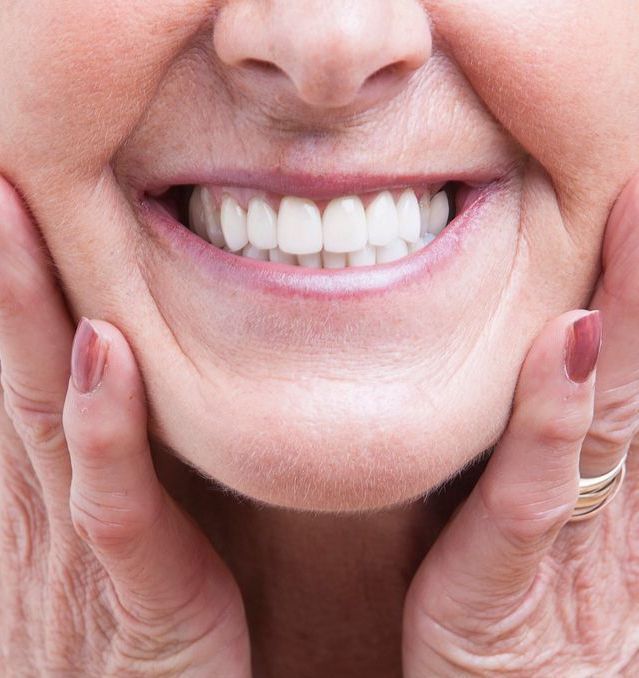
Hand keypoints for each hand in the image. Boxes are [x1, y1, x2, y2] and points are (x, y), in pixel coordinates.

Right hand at [0, 177, 250, 675]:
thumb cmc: (148, 628)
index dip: (11, 286)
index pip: (24, 366)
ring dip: (25, 312)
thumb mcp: (124, 533)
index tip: (9, 200)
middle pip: (17, 365)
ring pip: (43, 412)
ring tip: (14, 213)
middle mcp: (43, 506)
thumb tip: (118, 370)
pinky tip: (102, 350)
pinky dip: (102, 424)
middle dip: (1, 268)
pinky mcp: (137, 589)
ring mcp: (80, 547)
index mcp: (48, 489)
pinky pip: (112, 500)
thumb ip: (117, 455)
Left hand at [403, 174, 638, 676]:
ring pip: (612, 416)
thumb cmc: (512, 620)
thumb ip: (541, 444)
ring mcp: (573, 543)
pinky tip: (569, 343)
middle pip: (636, 375)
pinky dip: (553, 420)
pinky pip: (534, 493)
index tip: (635, 205)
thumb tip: (552, 353)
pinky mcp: (510, 579)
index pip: (628, 377)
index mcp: (609, 488)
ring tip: (637, 214)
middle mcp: (609, 505)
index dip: (636, 291)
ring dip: (629, 316)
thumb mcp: (527, 523)